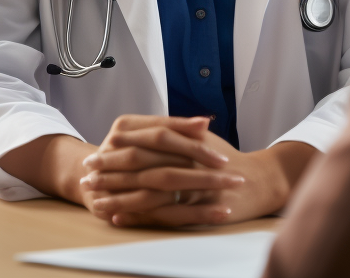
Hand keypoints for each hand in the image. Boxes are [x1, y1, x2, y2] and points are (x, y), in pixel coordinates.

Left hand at [84, 131, 319, 227]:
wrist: (261, 181)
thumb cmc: (227, 160)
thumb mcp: (198, 141)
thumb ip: (170, 133)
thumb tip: (131, 132)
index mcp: (184, 137)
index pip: (144, 139)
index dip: (118, 148)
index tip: (95, 155)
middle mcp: (189, 156)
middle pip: (142, 162)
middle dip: (111, 170)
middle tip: (88, 175)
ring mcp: (194, 182)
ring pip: (147, 188)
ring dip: (119, 194)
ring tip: (95, 198)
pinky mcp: (199, 205)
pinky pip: (162, 212)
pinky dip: (137, 215)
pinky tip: (118, 216)